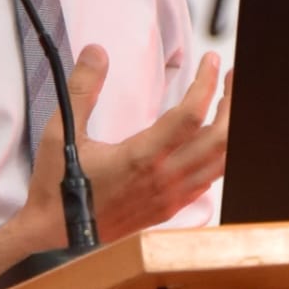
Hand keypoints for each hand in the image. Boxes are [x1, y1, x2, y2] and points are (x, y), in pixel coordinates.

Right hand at [23, 45, 230, 247]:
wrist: (55, 236)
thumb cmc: (57, 187)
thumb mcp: (61, 132)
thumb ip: (82, 89)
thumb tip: (96, 52)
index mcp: (141, 158)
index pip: (190, 115)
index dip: (207, 83)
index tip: (212, 60)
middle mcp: (163, 179)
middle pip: (220, 139)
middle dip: (232, 103)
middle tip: (234, 77)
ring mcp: (170, 197)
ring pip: (220, 162)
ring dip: (230, 129)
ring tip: (228, 104)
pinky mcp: (170, 209)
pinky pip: (208, 181)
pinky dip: (220, 156)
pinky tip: (212, 142)